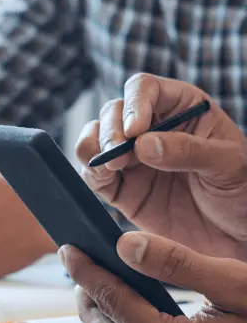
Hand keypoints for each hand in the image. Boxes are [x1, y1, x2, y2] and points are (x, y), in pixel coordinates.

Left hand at [61, 233, 246, 322]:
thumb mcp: (238, 287)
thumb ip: (178, 265)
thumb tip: (127, 246)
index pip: (111, 299)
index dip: (86, 270)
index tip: (69, 249)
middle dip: (86, 295)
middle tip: (81, 266)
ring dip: (101, 315)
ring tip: (99, 285)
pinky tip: (129, 314)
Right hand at [76, 73, 246, 259]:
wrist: (233, 233)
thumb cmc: (240, 189)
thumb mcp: (227, 164)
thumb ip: (188, 150)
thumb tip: (142, 145)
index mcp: (180, 108)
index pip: (145, 89)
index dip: (134, 103)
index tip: (135, 130)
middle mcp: (149, 128)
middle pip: (113, 111)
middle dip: (110, 129)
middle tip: (118, 153)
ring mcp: (131, 158)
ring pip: (96, 138)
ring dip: (93, 146)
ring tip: (110, 166)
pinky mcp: (118, 187)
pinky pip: (93, 173)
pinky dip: (90, 172)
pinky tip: (102, 177)